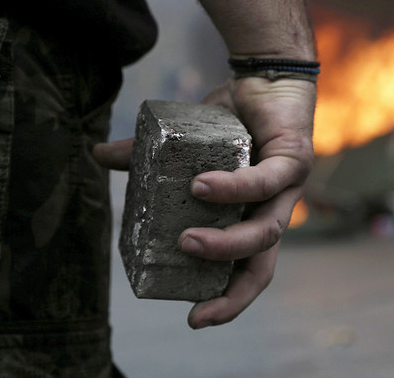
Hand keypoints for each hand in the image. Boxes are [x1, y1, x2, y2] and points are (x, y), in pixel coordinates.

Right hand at [94, 76, 315, 328]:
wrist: (267, 74)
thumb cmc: (233, 114)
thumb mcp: (187, 141)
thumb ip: (148, 155)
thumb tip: (98, 156)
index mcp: (251, 214)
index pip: (248, 268)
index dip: (228, 298)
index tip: (195, 318)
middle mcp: (273, 208)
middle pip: (262, 264)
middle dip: (232, 293)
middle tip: (194, 306)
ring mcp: (288, 188)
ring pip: (268, 231)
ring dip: (227, 243)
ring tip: (187, 240)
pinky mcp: (295, 160)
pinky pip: (266, 183)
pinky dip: (234, 189)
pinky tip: (202, 186)